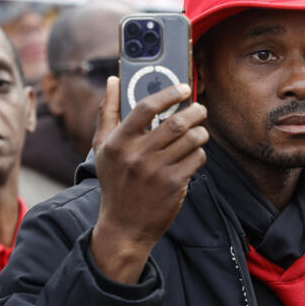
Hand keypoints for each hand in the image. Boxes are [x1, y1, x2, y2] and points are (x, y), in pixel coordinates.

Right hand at [89, 77, 208, 283]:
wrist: (124, 226)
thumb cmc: (115, 181)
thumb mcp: (103, 148)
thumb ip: (107, 112)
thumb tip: (112, 80)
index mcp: (118, 142)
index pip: (146, 108)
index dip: (169, 93)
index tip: (184, 87)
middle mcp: (136, 155)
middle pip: (175, 122)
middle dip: (194, 111)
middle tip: (200, 108)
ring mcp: (155, 171)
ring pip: (191, 139)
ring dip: (201, 132)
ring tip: (199, 132)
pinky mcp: (173, 185)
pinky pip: (197, 159)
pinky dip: (200, 153)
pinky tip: (194, 155)